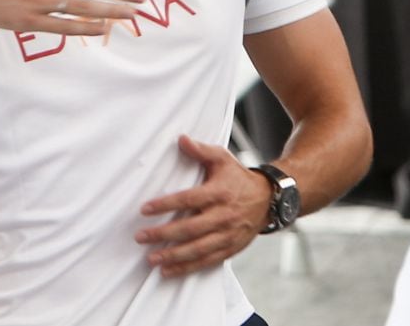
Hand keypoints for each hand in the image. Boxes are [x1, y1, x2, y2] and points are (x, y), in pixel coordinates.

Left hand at [135, 135, 271, 276]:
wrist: (268, 199)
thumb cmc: (238, 177)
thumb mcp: (222, 158)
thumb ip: (201, 150)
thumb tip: (181, 139)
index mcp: (219, 192)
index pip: (188, 199)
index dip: (166, 204)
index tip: (145, 209)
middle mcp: (223, 215)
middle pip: (190, 228)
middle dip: (163, 234)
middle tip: (141, 237)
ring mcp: (227, 234)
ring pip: (198, 249)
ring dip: (173, 256)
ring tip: (152, 258)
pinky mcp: (230, 248)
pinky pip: (207, 261)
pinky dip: (188, 268)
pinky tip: (169, 270)